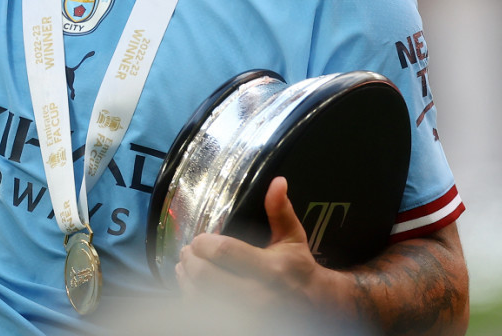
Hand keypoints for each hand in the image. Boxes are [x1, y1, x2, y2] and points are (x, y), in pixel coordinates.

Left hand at [175, 176, 344, 317]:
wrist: (316, 307)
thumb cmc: (298, 270)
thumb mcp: (293, 238)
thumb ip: (281, 210)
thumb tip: (277, 181)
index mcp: (270, 269)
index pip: (224, 252)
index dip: (204, 243)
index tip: (199, 239)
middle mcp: (257, 295)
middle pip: (206, 276)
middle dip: (190, 260)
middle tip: (188, 251)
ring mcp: (247, 315)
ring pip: (200, 297)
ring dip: (186, 278)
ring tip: (185, 266)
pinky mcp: (239, 325)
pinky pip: (203, 313)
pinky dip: (191, 297)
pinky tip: (191, 285)